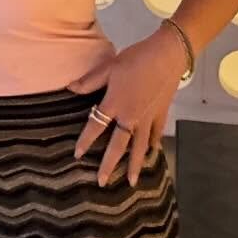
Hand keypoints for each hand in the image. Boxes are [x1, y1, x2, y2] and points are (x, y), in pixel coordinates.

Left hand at [67, 27, 187, 186]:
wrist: (168, 55)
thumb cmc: (136, 59)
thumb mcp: (109, 67)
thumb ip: (89, 81)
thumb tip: (69, 88)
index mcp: (115, 104)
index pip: (96, 126)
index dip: (85, 141)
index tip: (77, 155)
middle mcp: (131, 116)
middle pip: (118, 145)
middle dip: (109, 165)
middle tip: (102, 182)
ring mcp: (148, 118)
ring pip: (139, 146)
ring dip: (135, 164)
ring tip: (132, 181)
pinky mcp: (161, 114)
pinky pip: (155, 135)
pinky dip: (153, 145)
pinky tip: (152, 154)